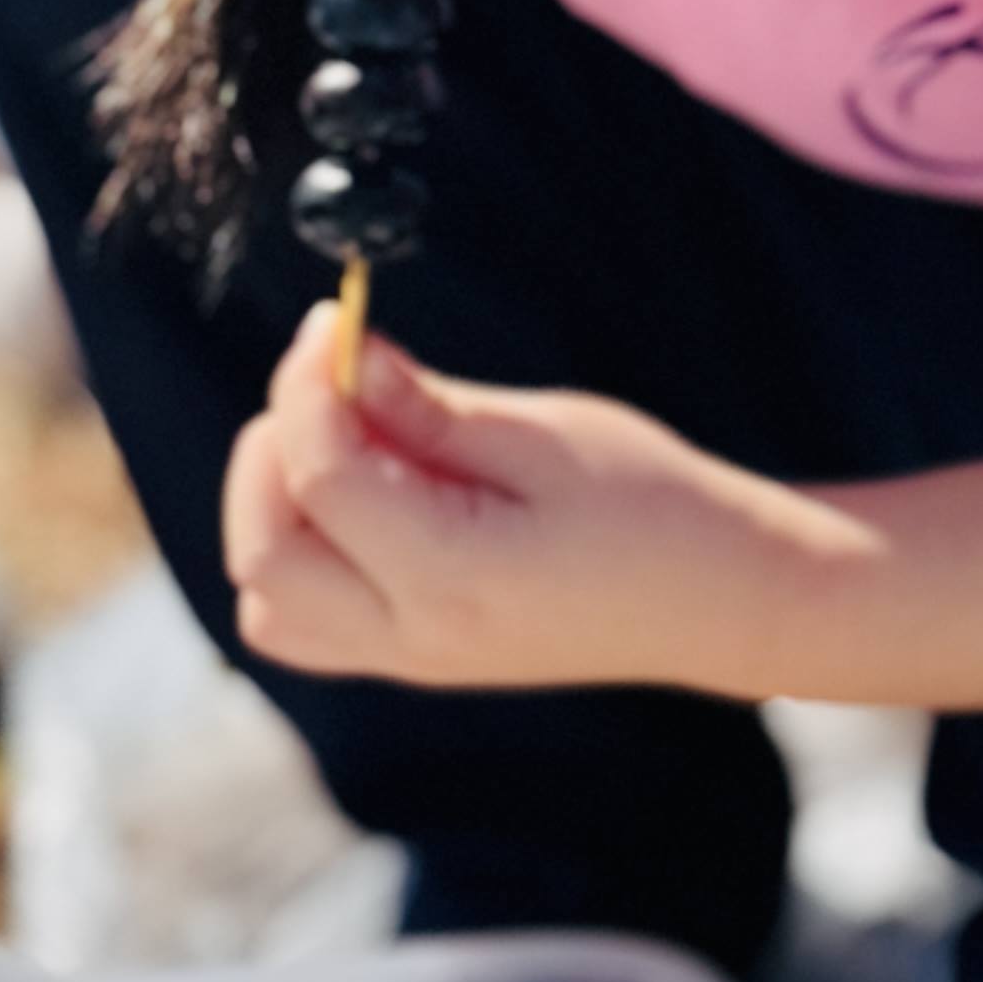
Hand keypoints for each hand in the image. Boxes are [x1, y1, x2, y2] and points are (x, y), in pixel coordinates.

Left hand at [220, 310, 863, 696]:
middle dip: (271, 449)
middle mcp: (414, 636)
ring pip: (268, 598)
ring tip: (345, 441)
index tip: (329, 322)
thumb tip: (342, 354)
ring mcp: (409, 659)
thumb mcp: (546, 435)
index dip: (307, 385)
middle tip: (327, 380)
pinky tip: (363, 493)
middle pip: (263, 553)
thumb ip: (429, 407)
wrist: (719, 597)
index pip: (320, 478)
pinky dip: (302, 552)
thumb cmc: (652, 504)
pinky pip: (304, 619)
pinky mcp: (413, 657)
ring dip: (277, 508)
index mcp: (452, 576)